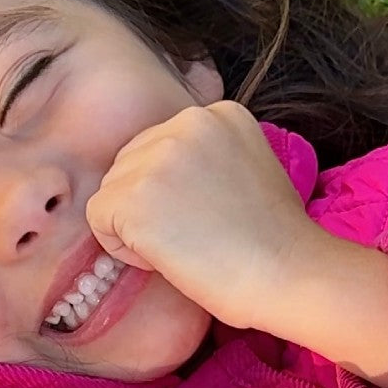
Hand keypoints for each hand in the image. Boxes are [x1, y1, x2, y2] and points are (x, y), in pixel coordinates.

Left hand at [85, 101, 321, 329]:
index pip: (159, 147)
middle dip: (150, 206)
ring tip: (185, 246)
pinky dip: (123, 249)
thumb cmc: (275, 243)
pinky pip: (99, 220)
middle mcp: (186, 122)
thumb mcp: (250, 169)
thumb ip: (206, 159)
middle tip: (196, 236)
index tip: (211, 216)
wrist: (288, 275)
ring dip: (136, 228)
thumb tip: (166, 183)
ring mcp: (157, 158)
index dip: (173, 192)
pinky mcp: (134, 197)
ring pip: (112, 192)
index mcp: (218, 113)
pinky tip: (165, 258)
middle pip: (129, 164)